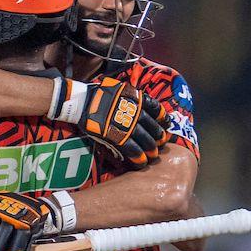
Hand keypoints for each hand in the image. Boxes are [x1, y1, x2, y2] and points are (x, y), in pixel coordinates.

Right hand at [51, 76, 165, 167]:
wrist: (83, 101)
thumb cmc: (100, 93)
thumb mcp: (120, 89)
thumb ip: (132, 97)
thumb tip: (139, 103)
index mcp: (137, 99)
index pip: (156, 109)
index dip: (163, 118)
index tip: (166, 124)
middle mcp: (136, 112)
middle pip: (153, 127)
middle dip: (159, 136)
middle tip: (162, 142)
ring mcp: (128, 125)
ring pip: (146, 139)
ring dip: (152, 148)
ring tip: (154, 155)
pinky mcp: (118, 136)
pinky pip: (132, 149)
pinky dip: (139, 156)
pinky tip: (143, 161)